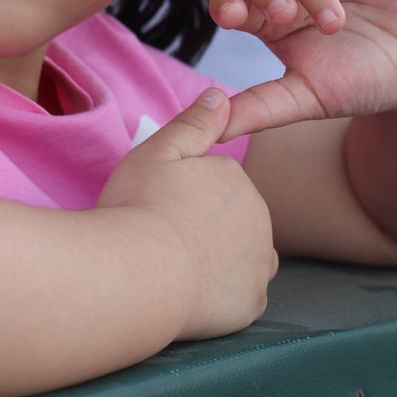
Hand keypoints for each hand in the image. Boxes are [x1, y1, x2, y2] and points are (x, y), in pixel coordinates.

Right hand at [97, 90, 276, 339]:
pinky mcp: (252, 302)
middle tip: (164, 234)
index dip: (185, 194)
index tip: (158, 204)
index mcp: (236, 178)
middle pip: (234, 217)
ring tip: (180, 264)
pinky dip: (224, 292)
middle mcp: (258, 216)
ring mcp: (259, 262)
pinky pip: (243, 293)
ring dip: (222, 256)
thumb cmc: (140, 206)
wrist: (137, 273)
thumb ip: (195, 123)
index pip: (217, 183)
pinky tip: (193, 290)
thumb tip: (221, 94)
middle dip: (208, 223)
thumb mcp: (160, 151)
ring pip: (245, 254)